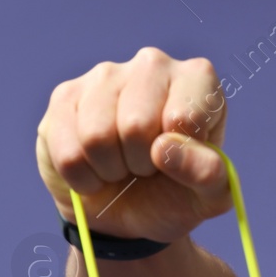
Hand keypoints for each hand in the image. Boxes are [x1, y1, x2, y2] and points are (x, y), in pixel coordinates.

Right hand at [35, 47, 232, 242]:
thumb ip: (206, 173)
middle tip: (145, 167)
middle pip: (135, 125)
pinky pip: (68, 150)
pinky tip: (94, 169)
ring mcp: (105, 75)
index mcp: (196, 79)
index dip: (178, 156)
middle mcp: (152, 64)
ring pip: (96, 135)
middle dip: (140, 164)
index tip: (177, 160)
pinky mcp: (65, 96)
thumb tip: (164, 148)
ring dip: (110, 170)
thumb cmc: (175, 193)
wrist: (129, 212)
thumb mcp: (209, 197)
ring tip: (121, 167)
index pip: (185, 117)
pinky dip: (82, 178)